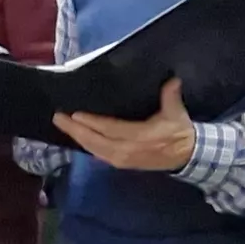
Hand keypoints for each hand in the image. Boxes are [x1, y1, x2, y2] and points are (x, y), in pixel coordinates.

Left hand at [53, 79, 194, 170]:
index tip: (75, 113)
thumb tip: (171, 80)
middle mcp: (127, 150)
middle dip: (75, 130)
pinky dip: (87, 146)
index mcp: (140, 137)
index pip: (109, 129)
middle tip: (58, 118)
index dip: (91, 122)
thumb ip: (170, 96)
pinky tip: (78, 137)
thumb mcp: (176, 112)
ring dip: (78, 138)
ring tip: (63, 125)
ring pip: (94, 150)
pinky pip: (99, 155)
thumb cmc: (179, 132)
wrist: (186, 156)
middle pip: (95, 141)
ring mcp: (123, 159)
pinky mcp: (121, 163)